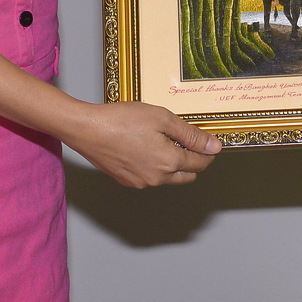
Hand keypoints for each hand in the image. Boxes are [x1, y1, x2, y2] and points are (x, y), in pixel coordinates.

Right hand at [65, 101, 222, 187]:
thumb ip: (190, 134)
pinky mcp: (127, 181)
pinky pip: (150, 177)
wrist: (87, 129)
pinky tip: (145, 147)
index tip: (209, 142)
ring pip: (168, 177)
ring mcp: (141, 182)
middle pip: (188, 175)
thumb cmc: (122, 120)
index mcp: (169, 162)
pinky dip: (155, 166)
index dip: (208, 151)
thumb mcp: (162, 118)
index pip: (200, 163)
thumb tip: (214, 147)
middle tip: (187, 140)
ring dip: (173, 164)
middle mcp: (157, 178)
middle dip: (193, 160)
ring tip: (162, 140)